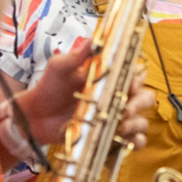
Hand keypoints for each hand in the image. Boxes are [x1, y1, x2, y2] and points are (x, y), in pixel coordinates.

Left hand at [14, 43, 153, 149]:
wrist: (36, 117)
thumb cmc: (48, 89)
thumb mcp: (59, 68)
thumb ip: (75, 56)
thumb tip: (91, 40)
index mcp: (108, 78)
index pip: (135, 73)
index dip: (138, 76)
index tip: (130, 81)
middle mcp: (115, 97)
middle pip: (145, 96)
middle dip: (141, 101)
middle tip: (127, 107)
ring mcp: (114, 117)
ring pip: (142, 120)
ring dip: (137, 123)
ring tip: (123, 125)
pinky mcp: (110, 135)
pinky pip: (133, 141)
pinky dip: (135, 141)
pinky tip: (125, 138)